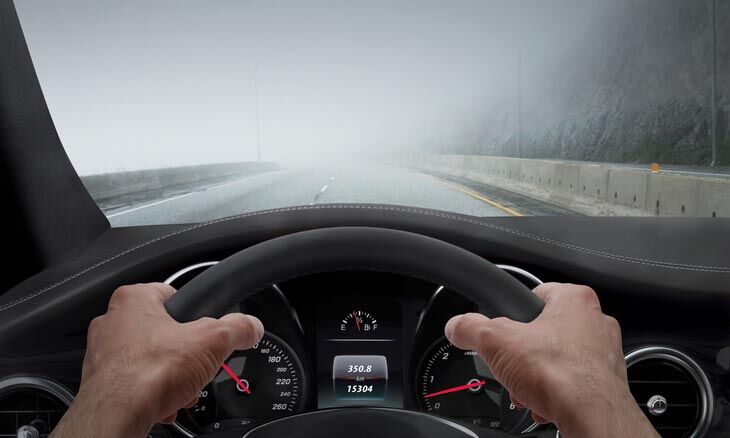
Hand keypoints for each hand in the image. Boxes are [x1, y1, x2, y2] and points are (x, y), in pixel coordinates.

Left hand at [51, 283, 263, 437]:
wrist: (117, 416)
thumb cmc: (147, 374)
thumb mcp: (213, 341)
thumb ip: (237, 328)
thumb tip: (251, 327)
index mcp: (133, 299)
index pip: (173, 295)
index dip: (195, 315)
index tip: (205, 331)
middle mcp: (112, 322)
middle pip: (165, 332)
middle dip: (184, 354)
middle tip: (195, 365)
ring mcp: (102, 353)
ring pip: (150, 360)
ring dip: (170, 376)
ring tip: (180, 387)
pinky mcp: (101, 382)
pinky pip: (136, 382)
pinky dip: (152, 393)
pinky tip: (163, 401)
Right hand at [444, 282, 657, 437]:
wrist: (591, 415)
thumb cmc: (561, 374)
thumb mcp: (496, 342)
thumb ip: (471, 328)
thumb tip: (457, 326)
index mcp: (574, 299)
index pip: (535, 294)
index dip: (514, 314)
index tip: (503, 330)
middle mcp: (595, 321)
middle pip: (544, 331)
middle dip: (524, 354)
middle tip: (512, 365)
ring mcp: (604, 352)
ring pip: (558, 359)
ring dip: (538, 376)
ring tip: (527, 388)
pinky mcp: (606, 381)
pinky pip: (573, 382)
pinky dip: (556, 392)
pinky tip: (544, 402)